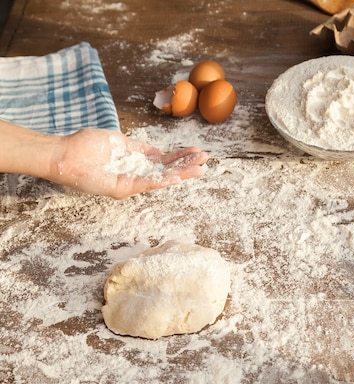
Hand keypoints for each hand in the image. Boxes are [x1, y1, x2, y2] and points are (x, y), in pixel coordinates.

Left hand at [50, 129, 207, 198]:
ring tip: (200, 169)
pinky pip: (147, 183)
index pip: (162, 161)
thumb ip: (138, 149)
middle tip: (205, 159)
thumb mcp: (119, 143)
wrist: (65, 155)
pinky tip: (177, 177)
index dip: (179, 156)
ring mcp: (130, 183)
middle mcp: (135, 175)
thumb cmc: (86, 147)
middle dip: (186, 165)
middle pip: (166, 170)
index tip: (196, 150)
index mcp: (135, 163)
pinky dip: (163, 180)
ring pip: (161, 179)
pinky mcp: (123, 188)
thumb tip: (157, 152)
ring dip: (181, 174)